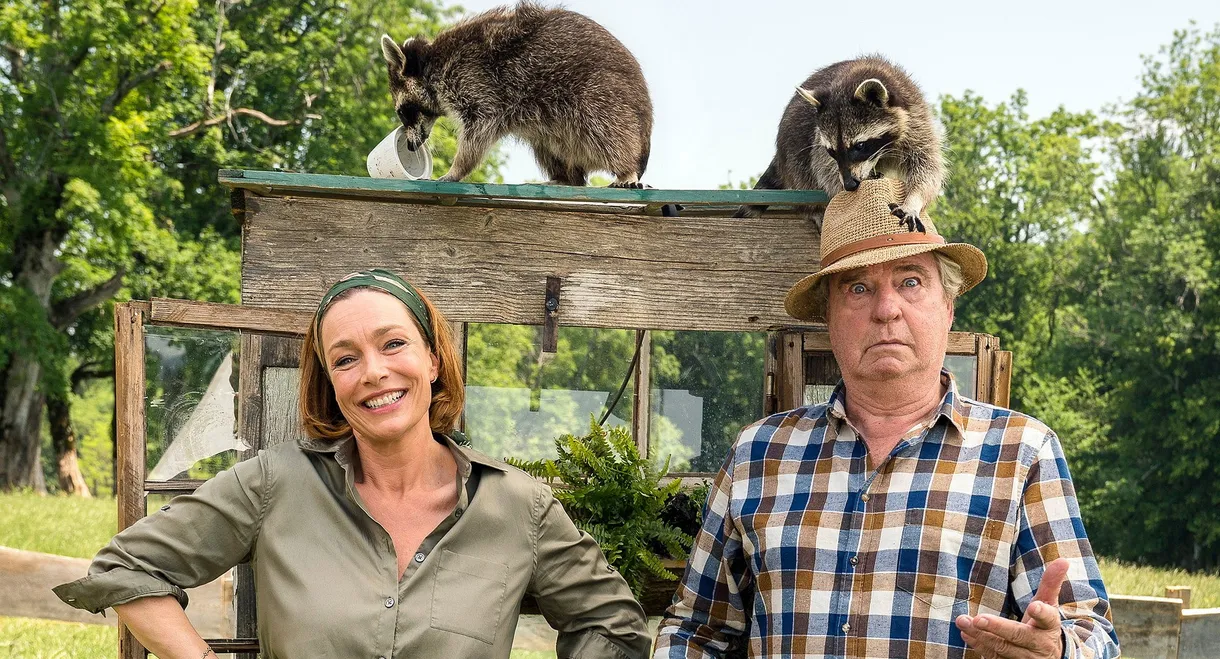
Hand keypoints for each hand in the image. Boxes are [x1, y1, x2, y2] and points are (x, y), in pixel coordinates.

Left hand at [954, 558, 1069, 658]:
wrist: (1048, 656)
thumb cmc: (1043, 625)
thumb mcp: (1049, 604)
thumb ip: (1051, 583)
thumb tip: (1063, 560)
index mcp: (1049, 626)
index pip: (1049, 619)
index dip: (1042, 612)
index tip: (1034, 606)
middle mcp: (1039, 644)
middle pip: (1019, 636)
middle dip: (998, 627)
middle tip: (979, 619)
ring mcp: (1025, 657)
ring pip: (1002, 648)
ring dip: (981, 635)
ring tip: (963, 622)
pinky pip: (994, 657)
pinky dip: (979, 646)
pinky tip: (967, 634)